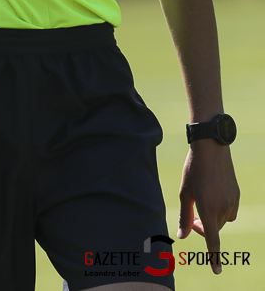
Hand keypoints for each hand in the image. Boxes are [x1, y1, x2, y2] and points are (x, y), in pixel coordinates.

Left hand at [177, 140, 239, 273]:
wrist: (211, 147)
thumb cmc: (193, 169)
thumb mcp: (184, 192)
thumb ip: (185, 216)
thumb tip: (182, 236)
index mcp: (208, 209)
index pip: (212, 240)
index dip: (214, 257)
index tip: (217, 270)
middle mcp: (223, 208)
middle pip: (215, 228)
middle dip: (204, 227)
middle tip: (193, 217)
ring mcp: (232, 201)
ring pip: (223, 220)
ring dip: (213, 217)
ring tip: (202, 201)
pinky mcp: (237, 194)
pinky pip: (230, 210)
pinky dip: (222, 209)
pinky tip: (213, 195)